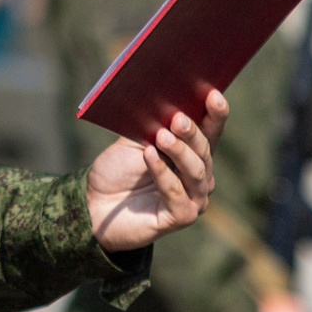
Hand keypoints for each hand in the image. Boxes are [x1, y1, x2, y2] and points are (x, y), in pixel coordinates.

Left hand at [84, 90, 227, 249]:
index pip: (212, 131)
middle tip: (177, 118)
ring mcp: (194, 198)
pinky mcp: (181, 217)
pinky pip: (176, 192)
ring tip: (161, 136)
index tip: (213, 95)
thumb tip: (164, 98)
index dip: (216, 114)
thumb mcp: (136, 140)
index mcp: (193, 152)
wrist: (96, 204)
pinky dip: (162, 173)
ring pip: (196, 172)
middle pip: (204, 150)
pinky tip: (149, 156)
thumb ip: (153, 124)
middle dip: (192, 133)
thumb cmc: (119, 170)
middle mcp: (200, 176)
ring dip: (179, 152)